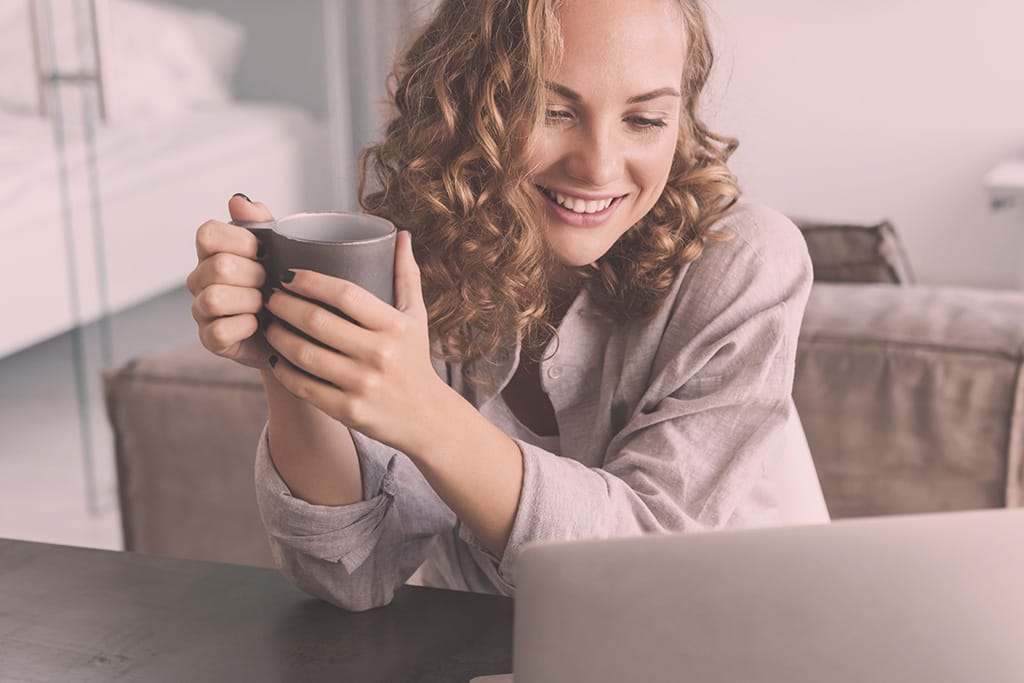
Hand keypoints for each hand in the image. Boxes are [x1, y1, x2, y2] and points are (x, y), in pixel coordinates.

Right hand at [186, 194, 270, 368]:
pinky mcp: (210, 339)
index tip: (263, 252)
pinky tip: (259, 325)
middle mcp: (201, 279)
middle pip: (219, 266)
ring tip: (266, 306)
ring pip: (215, 297)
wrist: (297, 333)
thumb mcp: (281, 251)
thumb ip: (261, 223)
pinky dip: (245, 327)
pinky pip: (220, 329)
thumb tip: (239, 201)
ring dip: (250, 301)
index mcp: (214, 252)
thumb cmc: (284, 288)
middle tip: (270, 283)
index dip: (239, 241)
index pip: (208, 233)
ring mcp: (202, 309)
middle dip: (255, 275)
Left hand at [263, 231, 444, 451]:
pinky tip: (275, 358)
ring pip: (304, 354)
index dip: (311, 281)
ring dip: (278, 336)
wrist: (425, 416)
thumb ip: (406, 275)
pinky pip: (304, 387)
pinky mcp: (348, 410)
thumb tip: (401, 235)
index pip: (345, 294)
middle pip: (317, 322)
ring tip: (268, 323)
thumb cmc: (413, 359)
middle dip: (284, 305)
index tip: (288, 274)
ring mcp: (362, 384)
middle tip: (269, 296)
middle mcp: (379, 354)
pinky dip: (284, 371)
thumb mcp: (416, 317)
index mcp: (394, 326)